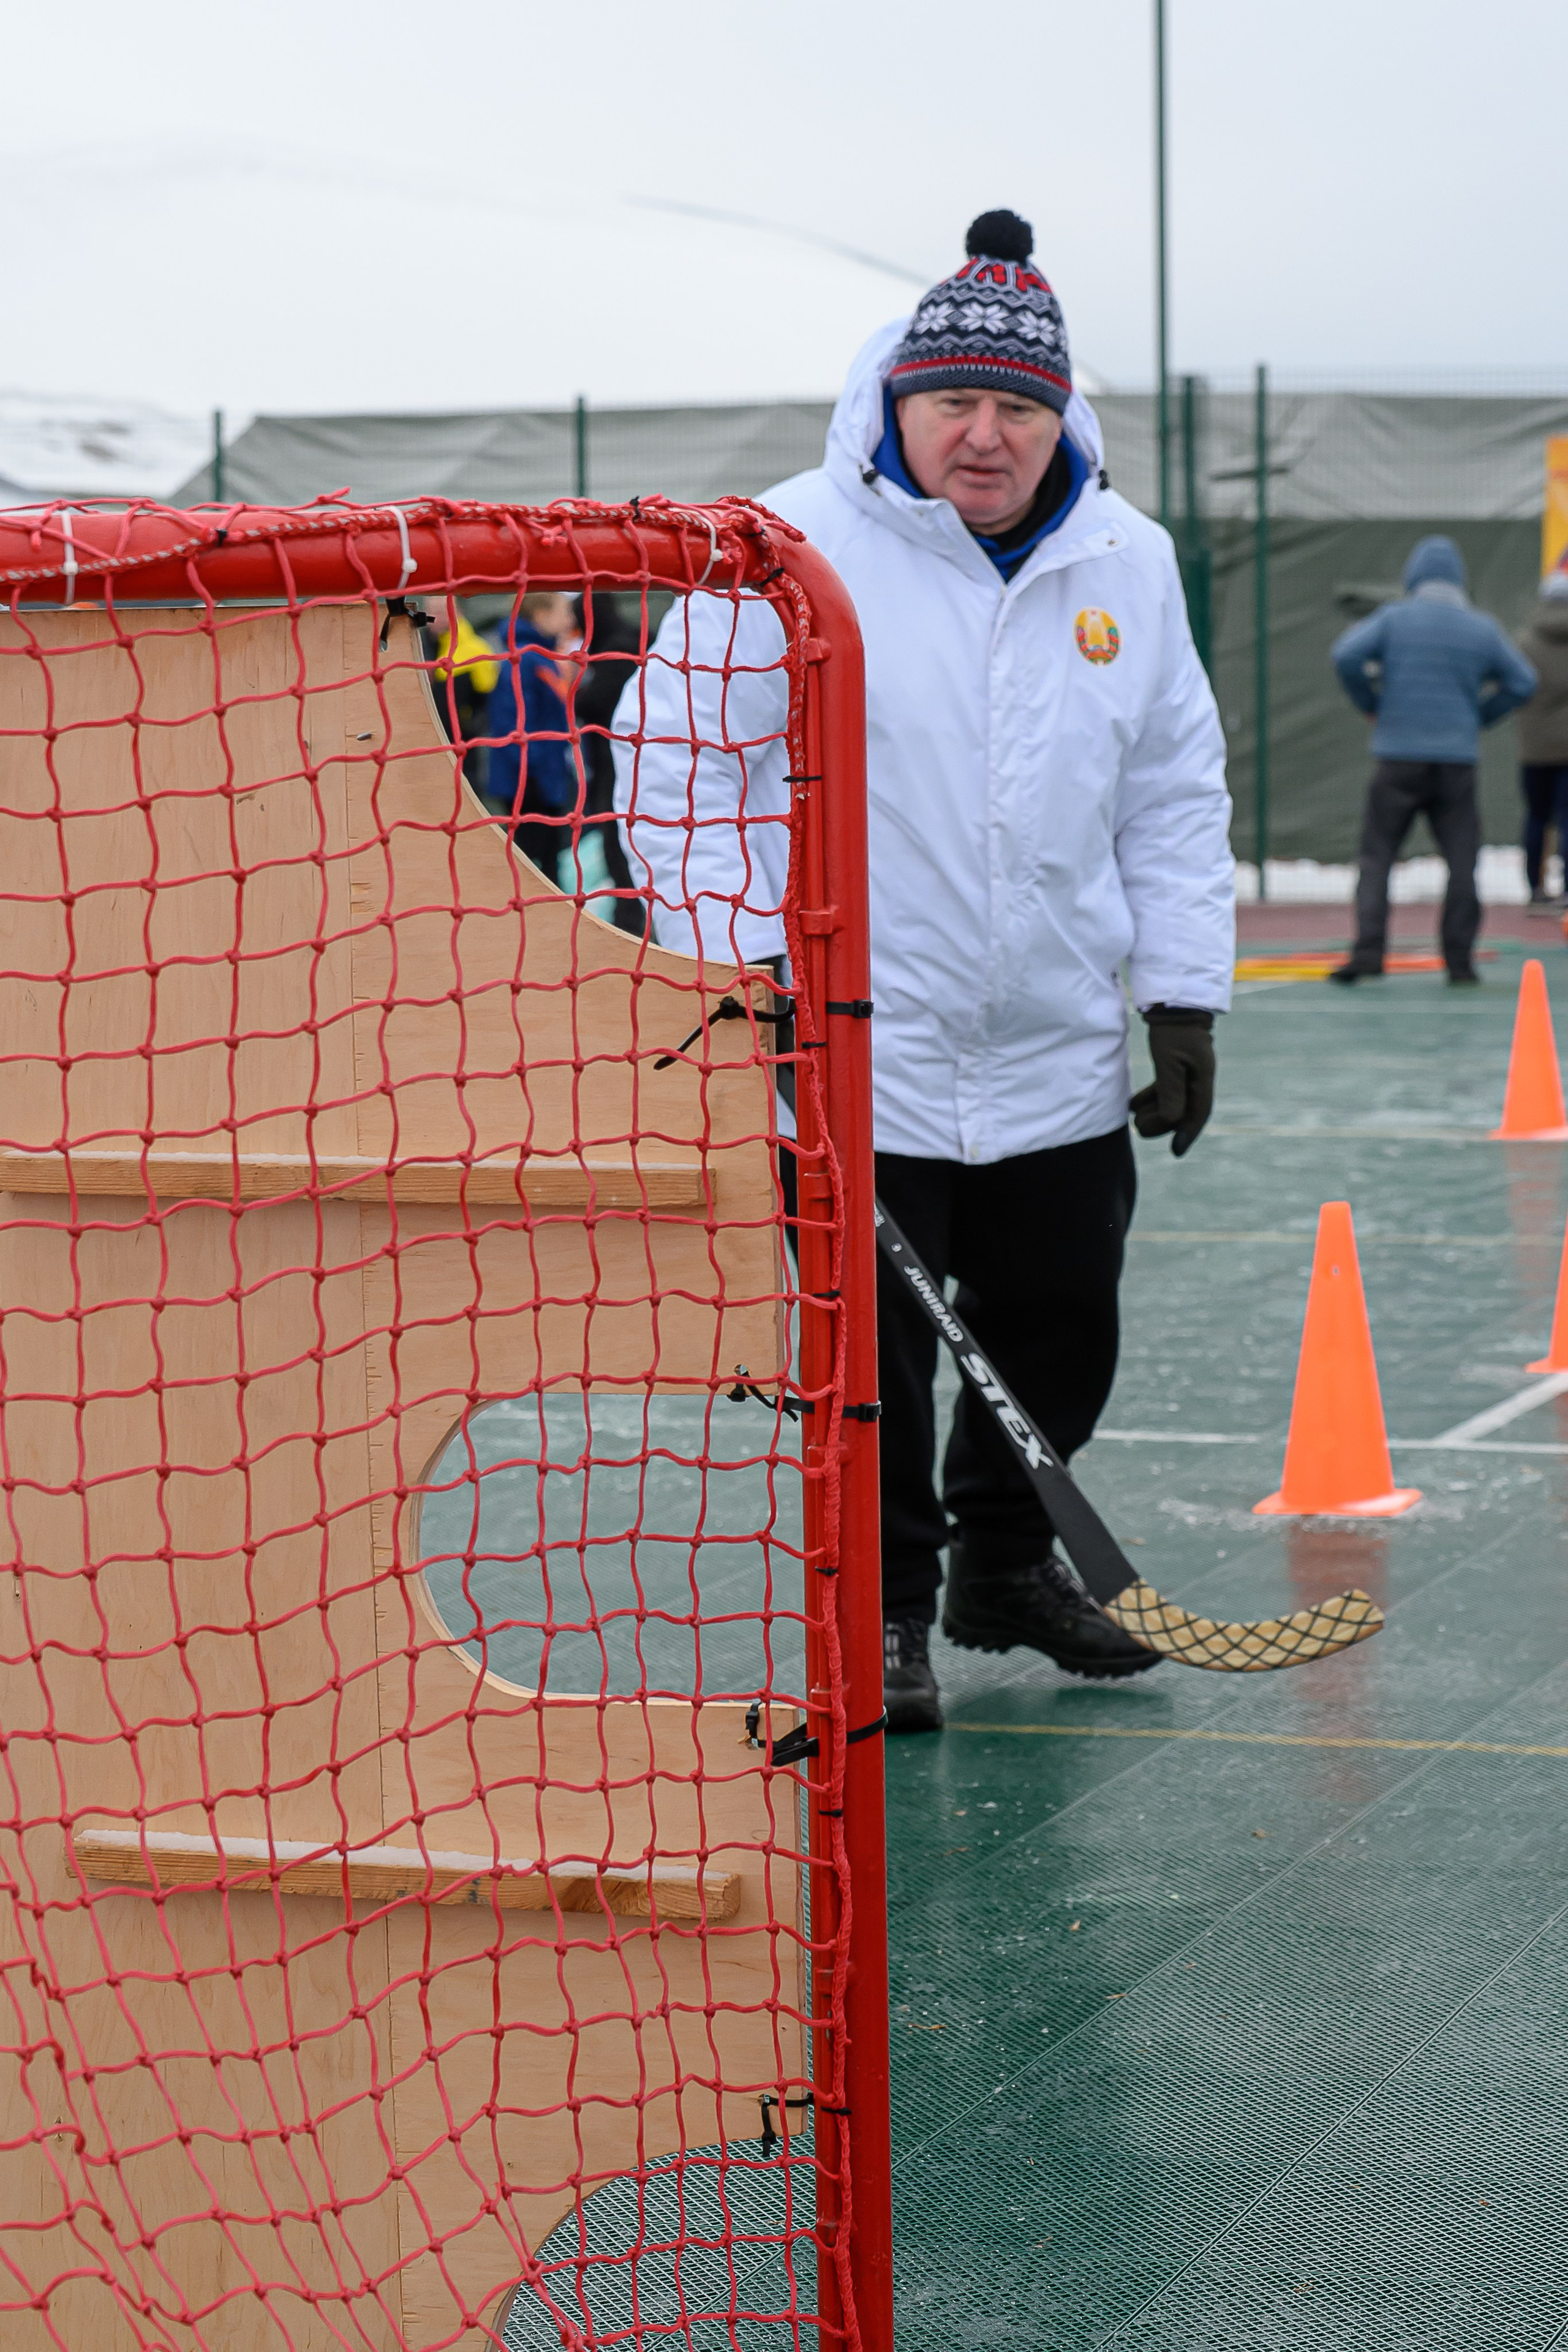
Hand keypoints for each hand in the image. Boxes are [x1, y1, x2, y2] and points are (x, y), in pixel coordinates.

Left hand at [1131, 1006, 1215, 1157]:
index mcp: (1203, 1077)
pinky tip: (1131, 1105)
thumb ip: (1171, 1091)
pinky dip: (1151, 1097)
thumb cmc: (1172, 1029)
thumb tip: (1171, 1120)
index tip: (1175, 1152)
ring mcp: (1189, 1069)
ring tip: (1133, 1117)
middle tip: (1141, 1129)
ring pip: (1174, 1099)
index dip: (1187, 1134)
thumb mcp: (1169, 1060)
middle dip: (1163, 1123)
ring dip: (1155, 1111)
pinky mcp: (1177, 1062)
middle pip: (1185, 1110)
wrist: (1173, 1000)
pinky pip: (1165, 1087)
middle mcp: (1199, 1076)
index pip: (1198, 1113)